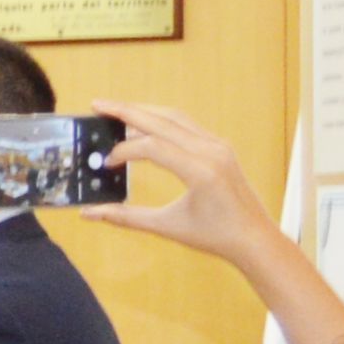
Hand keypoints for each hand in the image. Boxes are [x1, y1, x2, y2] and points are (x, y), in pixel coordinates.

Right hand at [85, 100, 279, 257]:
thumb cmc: (216, 236)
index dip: (124, 151)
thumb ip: (125, 217)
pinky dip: (162, 120)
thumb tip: (89, 214)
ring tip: (117, 109)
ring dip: (145, 110)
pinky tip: (145, 124)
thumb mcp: (167, 226)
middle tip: (97, 105)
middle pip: (162, 120)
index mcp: (200, 171)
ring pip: (175, 116)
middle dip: (127, 111)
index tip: (107, 164)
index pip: (152, 147)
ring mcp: (218, 146)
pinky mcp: (220, 147)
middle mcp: (211, 151)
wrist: (255, 238)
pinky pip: (187, 125)